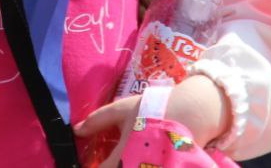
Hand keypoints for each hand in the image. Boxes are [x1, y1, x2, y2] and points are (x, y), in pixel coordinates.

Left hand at [75, 76, 230, 166]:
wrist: (193, 113)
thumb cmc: (154, 108)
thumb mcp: (123, 110)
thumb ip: (98, 120)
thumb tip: (76, 130)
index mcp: (122, 155)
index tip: (93, 163)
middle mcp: (138, 167)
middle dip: (112, 166)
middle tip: (113, 160)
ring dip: (126, 165)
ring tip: (124, 160)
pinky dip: (142, 166)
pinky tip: (140, 161)